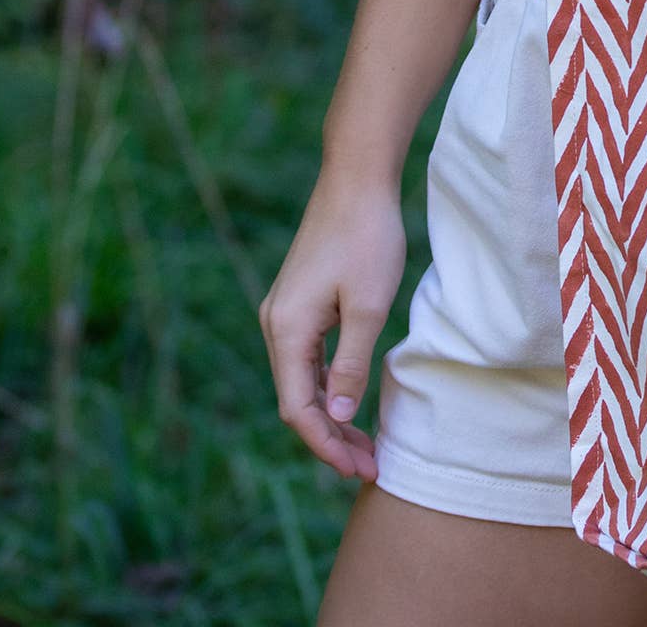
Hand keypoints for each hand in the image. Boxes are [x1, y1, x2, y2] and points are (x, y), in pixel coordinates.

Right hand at [258, 171, 406, 481]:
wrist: (357, 177)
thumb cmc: (367, 235)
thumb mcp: (368, 304)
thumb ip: (351, 361)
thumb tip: (338, 413)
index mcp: (286, 330)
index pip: (298, 408)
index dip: (326, 444)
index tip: (358, 468)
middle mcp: (276, 325)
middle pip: (297, 400)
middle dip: (331, 437)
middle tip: (370, 464)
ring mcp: (285, 312)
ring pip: (302, 380)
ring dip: (331, 414)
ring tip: (366, 444)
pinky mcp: (300, 300)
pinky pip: (308, 357)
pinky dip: (329, 384)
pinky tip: (351, 401)